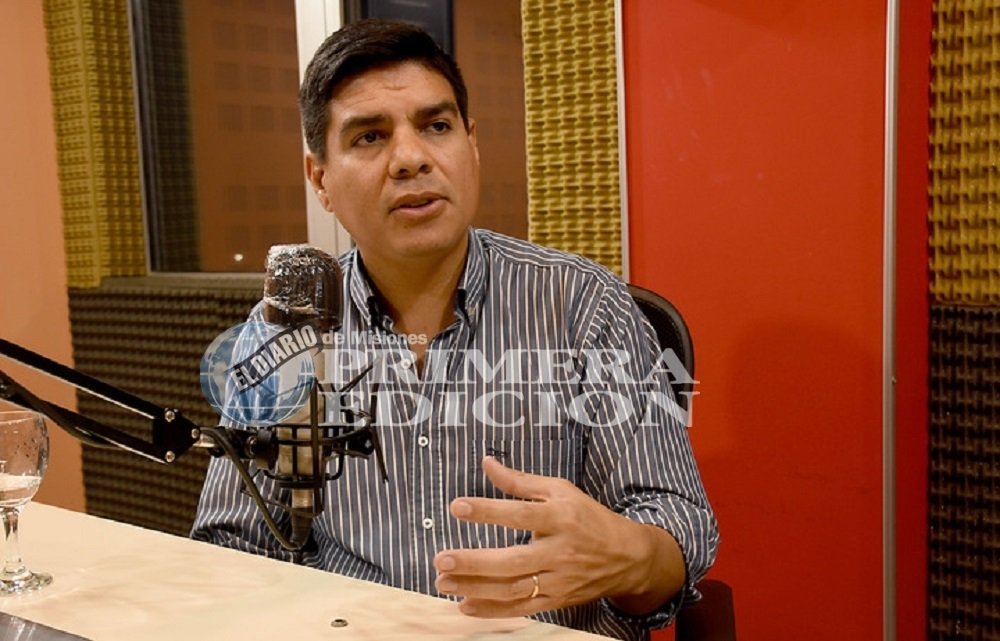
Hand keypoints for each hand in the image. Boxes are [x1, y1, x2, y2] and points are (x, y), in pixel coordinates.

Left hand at [432, 456, 684, 617]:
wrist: (627, 557)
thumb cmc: (588, 518)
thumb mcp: (559, 490)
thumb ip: (520, 481)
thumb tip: (486, 463)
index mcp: (561, 518)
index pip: (521, 514)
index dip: (488, 511)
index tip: (457, 507)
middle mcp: (560, 551)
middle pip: (513, 560)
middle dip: (474, 562)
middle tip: (441, 558)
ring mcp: (559, 581)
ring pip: (513, 589)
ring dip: (475, 588)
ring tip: (443, 581)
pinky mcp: (557, 601)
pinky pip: (521, 609)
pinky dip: (492, 611)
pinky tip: (465, 605)